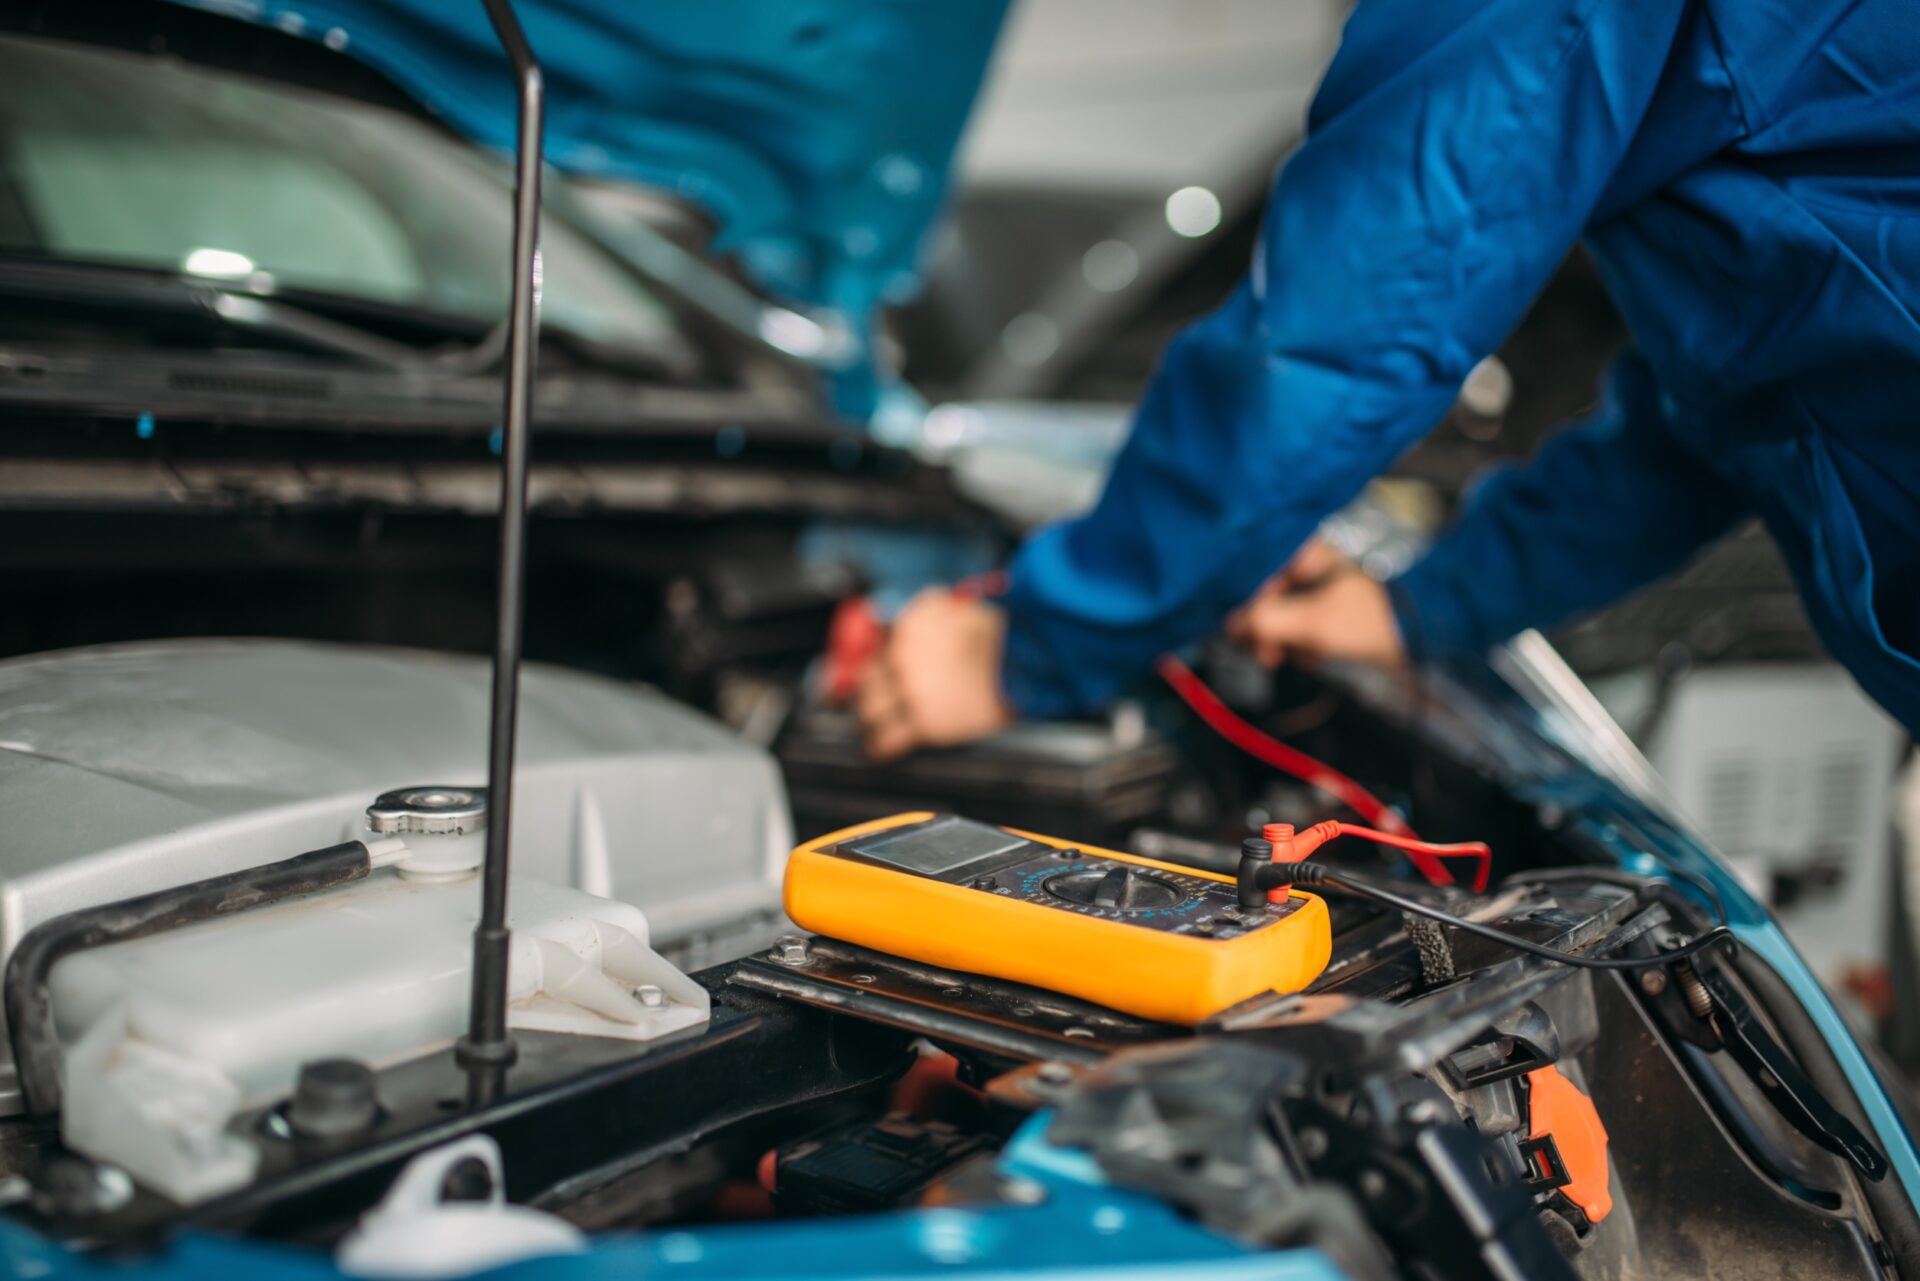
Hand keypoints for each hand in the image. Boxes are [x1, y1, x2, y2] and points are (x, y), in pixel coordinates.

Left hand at [857, 589, 1015, 760]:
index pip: (875, 650)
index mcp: (907, 629)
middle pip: (867, 682)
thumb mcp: (956, 606)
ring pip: (870, 711)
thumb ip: (926, 608)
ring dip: (869, 720)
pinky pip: (889, 739)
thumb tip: (907, 615)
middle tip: (869, 702)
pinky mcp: (924, 723)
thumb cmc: (998, 634)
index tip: (876, 675)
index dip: (876, 666)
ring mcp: (910, 693)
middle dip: (868, 693)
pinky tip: (879, 749)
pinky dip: (881, 746)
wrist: (1019, 662)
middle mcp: (901, 660)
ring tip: (870, 728)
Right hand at [1226, 539, 1406, 668]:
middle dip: (1276, 631)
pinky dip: (1314, 640)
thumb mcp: (1312, 621)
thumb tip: (1230, 626)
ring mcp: (1334, 583)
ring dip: (1296, 639)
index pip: (1261, 581)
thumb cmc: (1370, 616)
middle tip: (1274, 658)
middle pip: (1277, 599)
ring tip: (1310, 656)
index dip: (1251, 614)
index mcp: (1308, 552)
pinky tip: (1324, 654)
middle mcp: (1318, 562)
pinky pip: (1316, 621)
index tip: (1248, 643)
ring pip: (1295, 613)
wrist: (1434, 628)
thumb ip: (1265, 622)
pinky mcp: (1348, 605)